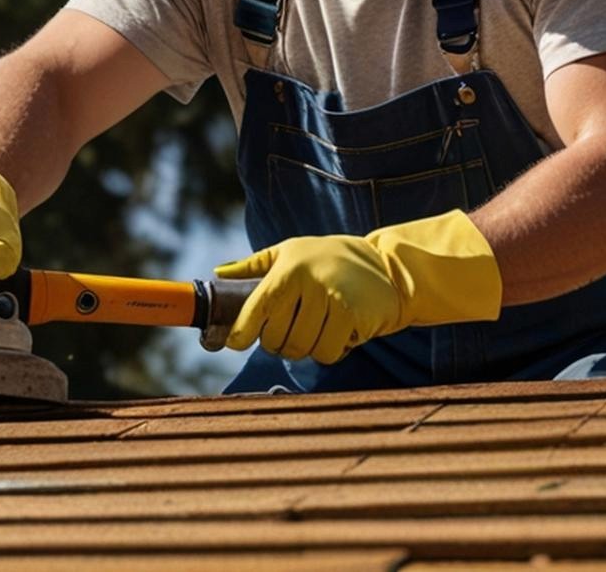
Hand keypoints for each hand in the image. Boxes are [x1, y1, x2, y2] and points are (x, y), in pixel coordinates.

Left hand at [214, 210, 501, 363]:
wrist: (387, 265)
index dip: (243, 332)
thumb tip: (218, 274)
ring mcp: (332, 300)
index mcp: (288, 268)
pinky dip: (329, 350)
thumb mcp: (289, 252)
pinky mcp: (352, 317)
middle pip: (278, 338)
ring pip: (303, 349)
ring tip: (315, 329)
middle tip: (289, 333)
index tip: (237, 342)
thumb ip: (253, 266)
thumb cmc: (329, 258)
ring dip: (305, 348)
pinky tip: (336, 332)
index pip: (257, 309)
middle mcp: (308, 282)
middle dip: (279, 343)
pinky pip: (328, 353)